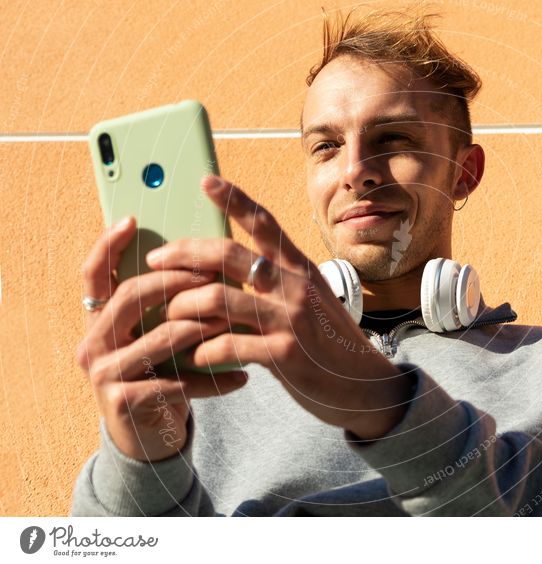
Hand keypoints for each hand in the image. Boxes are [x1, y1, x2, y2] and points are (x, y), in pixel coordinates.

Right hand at [76, 216, 248, 460]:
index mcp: (100, 319)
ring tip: (234, 321)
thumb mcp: (157, 333)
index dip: (108, 245)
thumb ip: (165, 303)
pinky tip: (243, 376)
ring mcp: (104, 373)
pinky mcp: (123, 401)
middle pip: (130, 297)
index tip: (132, 219)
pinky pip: (176, 382)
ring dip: (202, 327)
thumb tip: (204, 257)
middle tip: (213, 276)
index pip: (94, 274)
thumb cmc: (162, 370)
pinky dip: (213, 379)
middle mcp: (94, 342)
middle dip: (177, 282)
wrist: (150, 431)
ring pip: (159, 338)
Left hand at [145, 176, 413, 439]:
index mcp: (300, 267)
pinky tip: (196, 356)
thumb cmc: (330, 341)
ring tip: (169, 316)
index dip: (234, 198)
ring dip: (182, 306)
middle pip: (227, 254)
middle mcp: (295, 285)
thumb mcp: (310, 299)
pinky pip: (226, 344)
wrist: (364, 383)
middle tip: (156, 261)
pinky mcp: (284, 353)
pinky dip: (202, 350)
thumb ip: (277, 282)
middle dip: (183, 254)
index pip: (264, 223)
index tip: (206, 181)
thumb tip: (231, 270)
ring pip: (216, 297)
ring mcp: (290, 318)